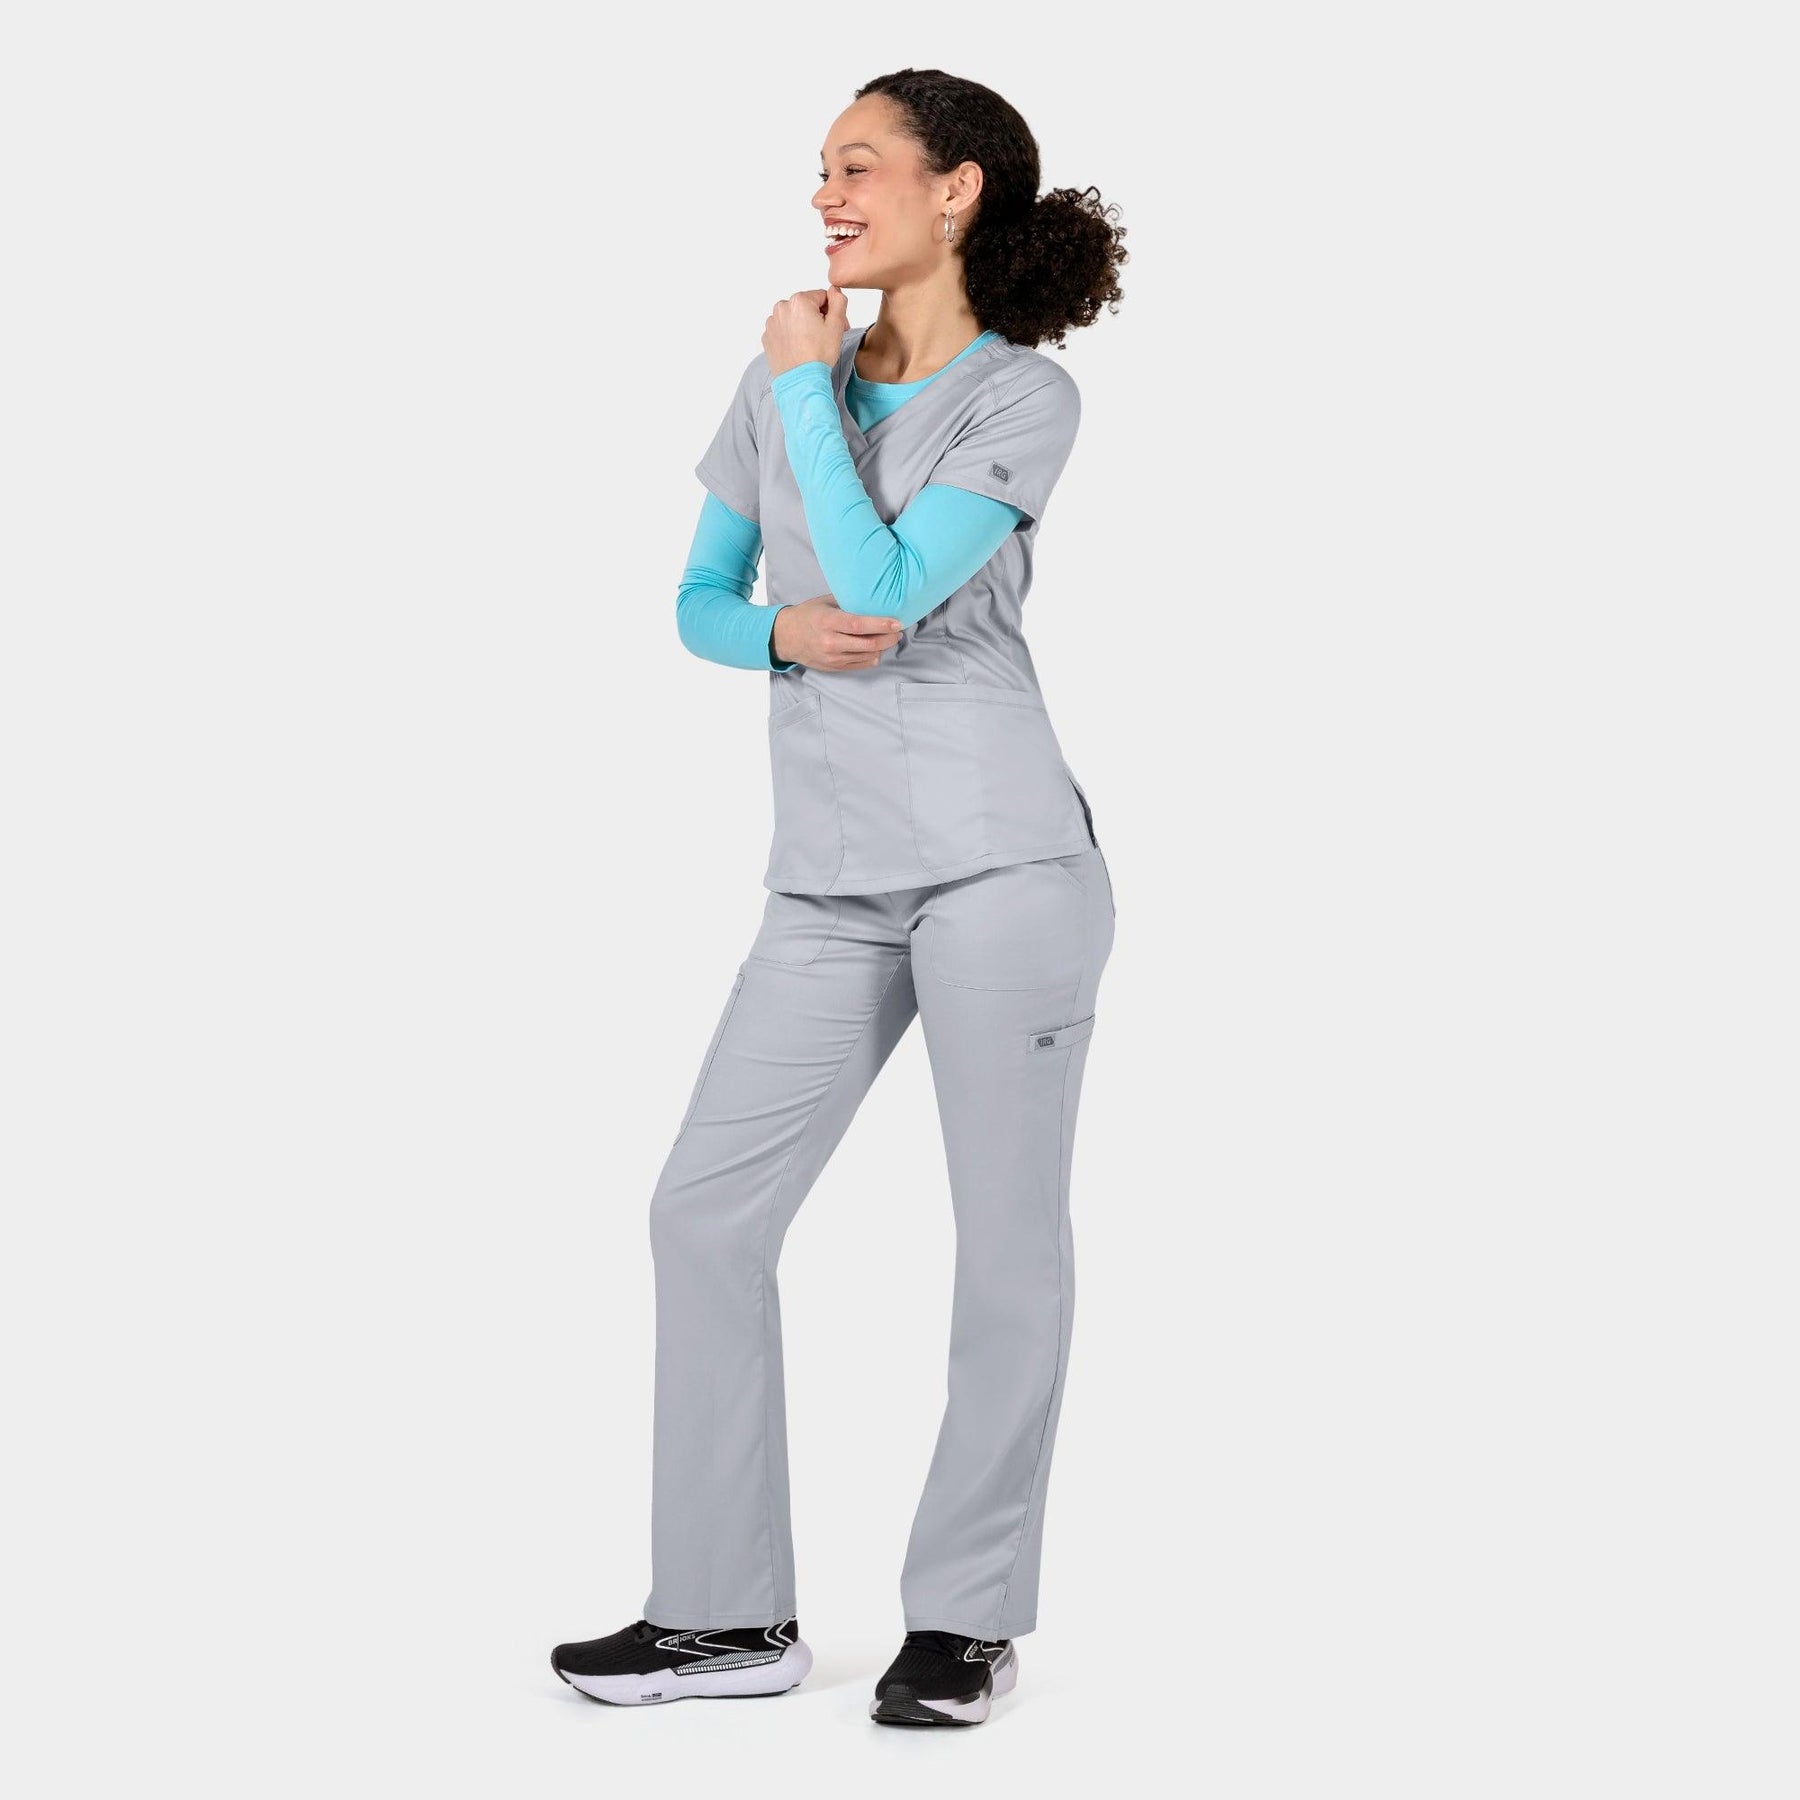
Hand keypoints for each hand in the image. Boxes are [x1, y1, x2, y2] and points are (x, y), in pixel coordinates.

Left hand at [762, 287, 848, 377]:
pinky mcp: (767, 337)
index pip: (822, 296)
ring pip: (793, 317)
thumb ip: (839, 301)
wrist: (801, 381)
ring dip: (803, 326)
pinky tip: (799, 348)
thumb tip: (834, 290)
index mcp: (799, 300)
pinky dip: (791, 336)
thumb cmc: (818, 355)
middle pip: (806, 306)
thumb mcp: (837, 325)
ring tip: (810, 344)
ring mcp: (772, 323)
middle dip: (817, 318)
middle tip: (825, 337)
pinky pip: (782, 330)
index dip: (833, 311)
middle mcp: (781, 307)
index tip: (838, 326)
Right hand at [773, 596, 901, 670]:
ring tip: (890, 638)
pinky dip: (873, 657)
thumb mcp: (825, 602)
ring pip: (867, 656)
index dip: (881, 625)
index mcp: (828, 621)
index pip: (859, 625)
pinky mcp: (834, 667)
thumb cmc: (807, 615)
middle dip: (888, 638)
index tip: (897, 622)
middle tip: (898, 631)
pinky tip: (877, 649)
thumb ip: (848, 602)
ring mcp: (832, 658)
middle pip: (868, 644)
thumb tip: (874, 598)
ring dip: (883, 648)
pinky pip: (860, 665)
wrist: (785, 637)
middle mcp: (830, 642)